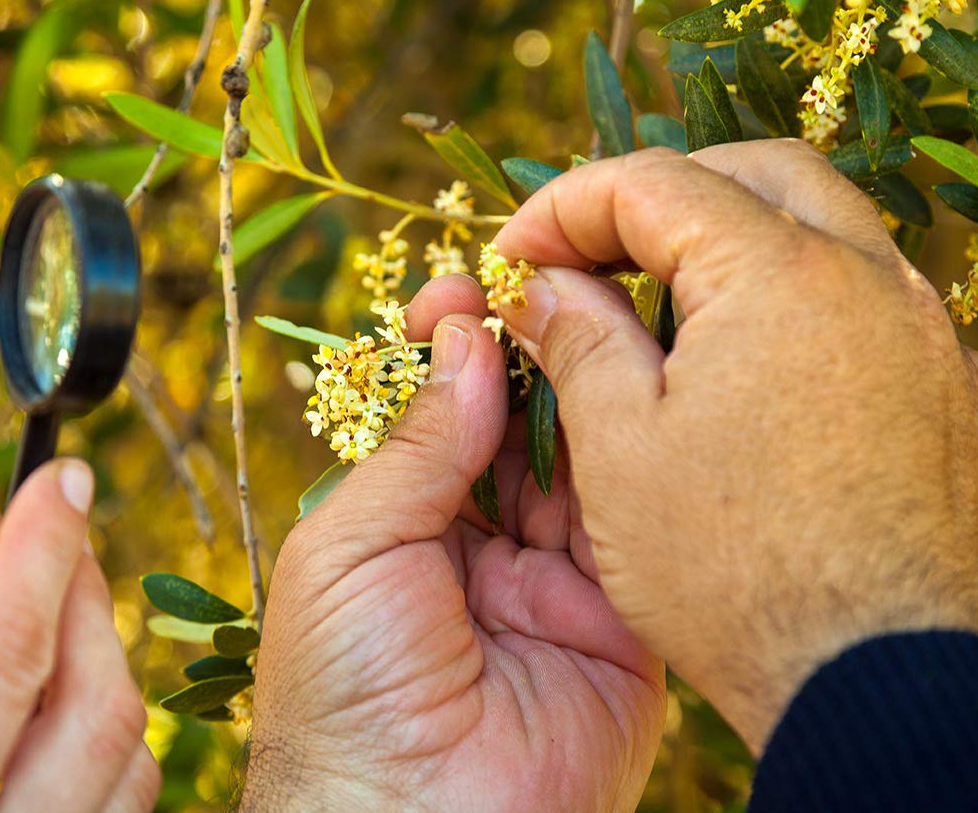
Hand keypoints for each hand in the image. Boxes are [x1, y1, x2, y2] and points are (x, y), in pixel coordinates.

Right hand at [0, 460, 159, 812]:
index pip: (9, 645)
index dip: (45, 547)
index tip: (63, 479)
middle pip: (96, 698)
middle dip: (86, 598)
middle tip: (60, 536)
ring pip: (132, 752)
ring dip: (104, 662)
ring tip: (52, 613)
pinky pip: (128, 803)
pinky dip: (111, 734)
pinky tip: (60, 703)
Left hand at [244, 276, 664, 811]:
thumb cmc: (343, 693)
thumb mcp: (351, 548)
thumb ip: (416, 446)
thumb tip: (464, 340)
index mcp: (401, 528)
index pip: (437, 417)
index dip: (452, 352)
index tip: (468, 290)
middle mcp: (480, 548)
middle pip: (515, 428)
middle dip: (525, 357)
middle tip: (542, 285)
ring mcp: (553, 583)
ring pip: (579, 463)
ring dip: (581, 391)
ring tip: (588, 316)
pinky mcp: (620, 622)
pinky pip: (633, 525)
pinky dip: (632, 458)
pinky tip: (632, 393)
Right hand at [491, 139, 977, 752]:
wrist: (870, 684)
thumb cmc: (730, 572)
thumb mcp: (619, 447)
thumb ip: (575, 334)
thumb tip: (534, 282)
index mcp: (780, 275)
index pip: (653, 183)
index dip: (563, 207)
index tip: (513, 257)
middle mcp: (874, 279)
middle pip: (755, 173)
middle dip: (661, 197)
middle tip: (593, 256)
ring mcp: (929, 335)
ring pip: (827, 230)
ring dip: (738, 243)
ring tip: (667, 309)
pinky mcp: (956, 393)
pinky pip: (876, 303)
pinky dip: (803, 302)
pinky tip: (757, 371)